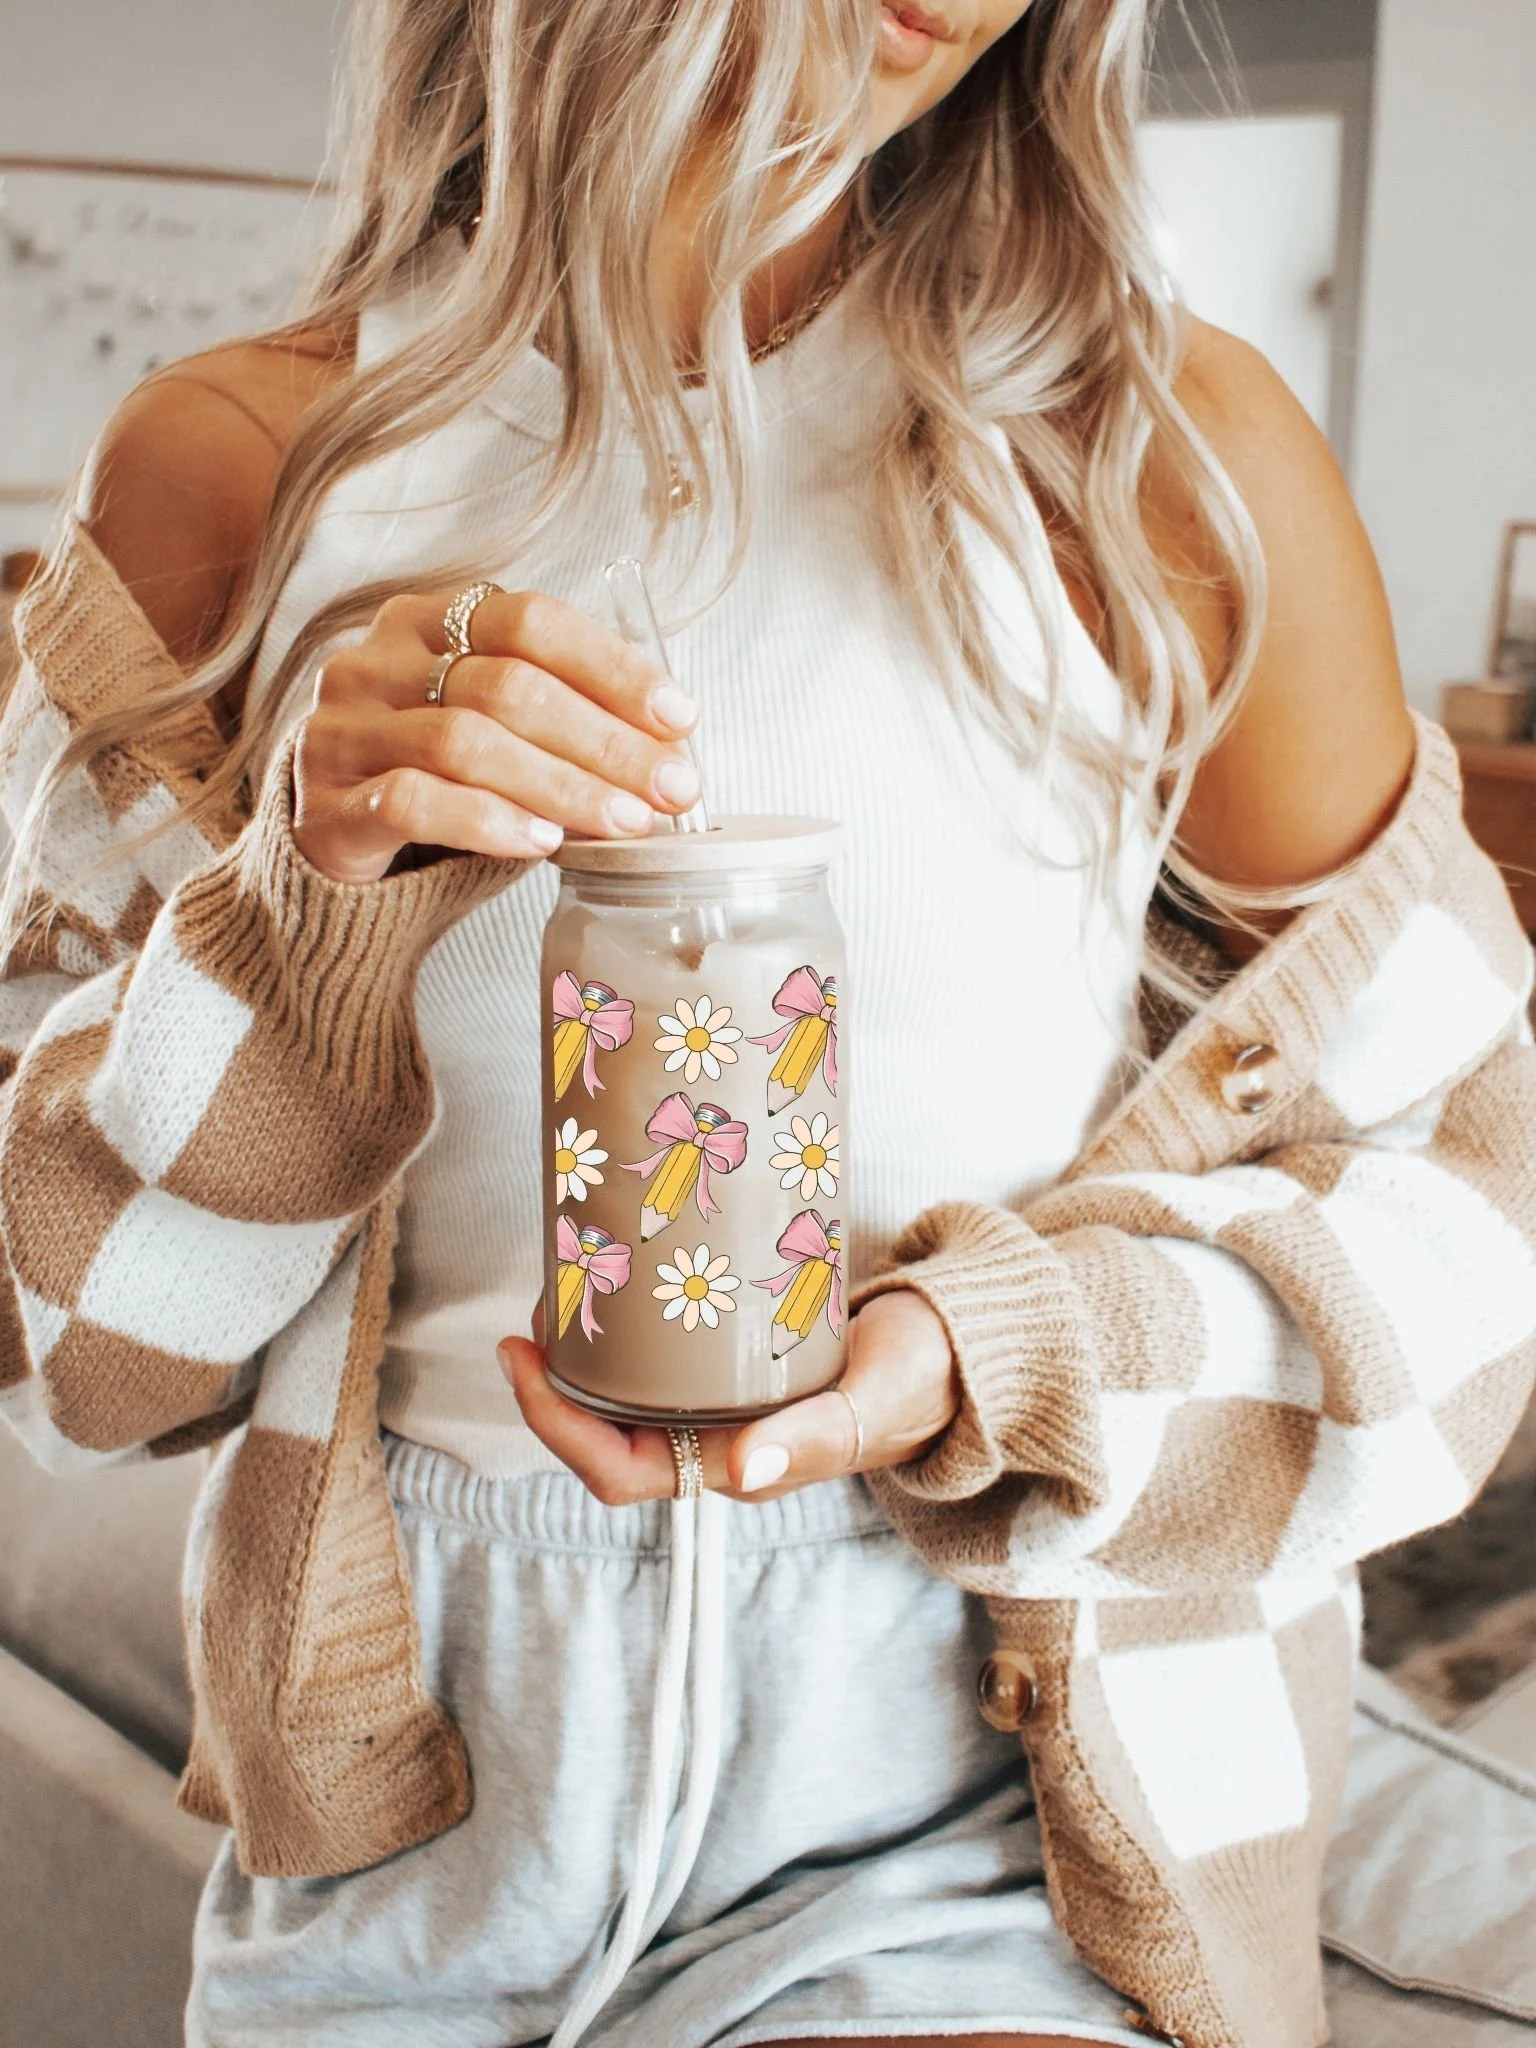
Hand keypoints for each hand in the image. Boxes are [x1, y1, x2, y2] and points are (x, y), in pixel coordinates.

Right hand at [293, 588, 702, 882]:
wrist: (329, 839)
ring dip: (561, 785)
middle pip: (506, 685)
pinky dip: (488, 820)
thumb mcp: (495, 726)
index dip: (611, 666)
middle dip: (604, 740)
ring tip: (623, 821)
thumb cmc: (436, 775)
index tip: (679, 716)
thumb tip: (670, 748)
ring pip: (465, 743)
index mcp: (426, 621)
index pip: (529, 620)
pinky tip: (541, 841)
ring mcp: (343, 729)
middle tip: (670, 786)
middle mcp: (376, 661)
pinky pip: (413, 801)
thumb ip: (564, 719)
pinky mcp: (323, 804)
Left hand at [497, 1289, 959, 1504]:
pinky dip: (628, 1324)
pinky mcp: (734, 1367)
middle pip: (603, 1431)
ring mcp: (723, 1406)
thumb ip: (820, 1434)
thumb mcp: (876, 1400)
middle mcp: (717, 1442)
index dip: (554, 1423)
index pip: (617, 1471)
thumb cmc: (923, 1379)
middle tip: (542, 1298)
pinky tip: (619, 1272)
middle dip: (555, 1377)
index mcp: (739, 1465)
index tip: (521, 1355)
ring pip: (626, 1392)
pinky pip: (660, 1359)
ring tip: (568, 1277)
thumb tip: (743, 1467)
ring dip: (586, 1347)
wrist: (960, 1353)